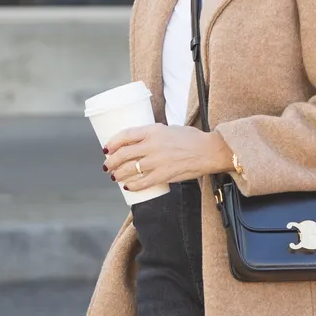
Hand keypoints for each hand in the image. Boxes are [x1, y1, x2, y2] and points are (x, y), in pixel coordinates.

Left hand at [103, 124, 234, 192]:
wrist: (208, 151)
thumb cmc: (190, 139)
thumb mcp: (168, 129)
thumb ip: (152, 136)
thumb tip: (137, 145)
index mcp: (153, 130)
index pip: (125, 135)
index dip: (112, 143)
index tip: (107, 148)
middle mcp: (152, 145)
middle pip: (123, 154)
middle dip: (111, 162)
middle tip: (107, 166)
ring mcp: (157, 161)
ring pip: (129, 170)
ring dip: (118, 174)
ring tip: (115, 176)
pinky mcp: (163, 175)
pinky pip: (142, 182)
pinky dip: (132, 185)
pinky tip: (128, 186)